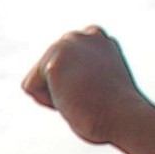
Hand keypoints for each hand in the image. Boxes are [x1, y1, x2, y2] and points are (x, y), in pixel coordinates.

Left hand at [22, 26, 152, 144]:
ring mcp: (67, 44)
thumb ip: (84, 74)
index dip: (74, 87)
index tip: (98, 92)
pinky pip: (30, 87)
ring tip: (81, 98)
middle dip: (62, 91)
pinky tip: (72, 99)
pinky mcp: (54, 59)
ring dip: (54, 96)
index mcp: (98, 39)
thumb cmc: (115, 113)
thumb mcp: (101, 85)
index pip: (63, 66)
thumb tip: (68, 81)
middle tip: (90, 97)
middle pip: (46, 72)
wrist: (125, 117)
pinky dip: (47, 101)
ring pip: (37, 79)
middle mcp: (82, 36)